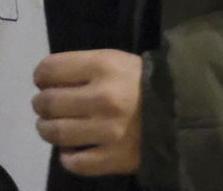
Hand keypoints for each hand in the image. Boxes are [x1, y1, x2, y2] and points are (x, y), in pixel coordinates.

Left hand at [33, 49, 142, 176]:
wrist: (182, 110)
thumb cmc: (142, 81)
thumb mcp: (115, 60)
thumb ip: (82, 67)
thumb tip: (46, 81)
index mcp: (103, 66)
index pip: (50, 70)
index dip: (40, 75)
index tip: (43, 81)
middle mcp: (103, 98)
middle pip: (49, 102)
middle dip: (40, 103)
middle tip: (43, 105)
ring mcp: (108, 131)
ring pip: (56, 133)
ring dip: (46, 129)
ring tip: (50, 126)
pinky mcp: (115, 158)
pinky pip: (76, 163)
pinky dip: (66, 157)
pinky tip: (70, 150)